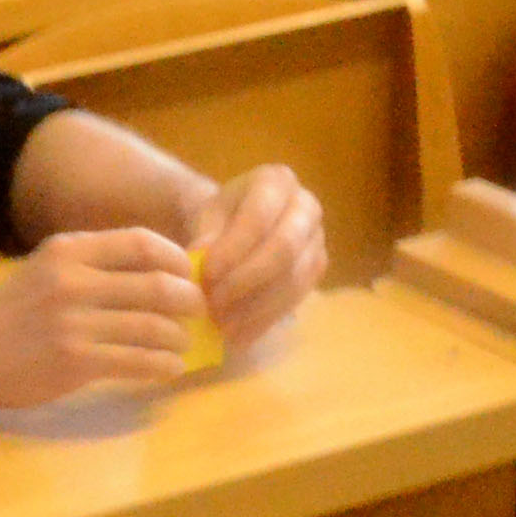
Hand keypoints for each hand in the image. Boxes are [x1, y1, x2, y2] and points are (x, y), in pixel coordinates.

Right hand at [0, 229, 205, 405]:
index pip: (142, 243)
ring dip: (179, 337)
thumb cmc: (15, 310)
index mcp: (69, 249)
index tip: (189, 276)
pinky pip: (138, 361)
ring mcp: (74, 322)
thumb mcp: (50, 268)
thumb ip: (97, 264)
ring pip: (153, 326)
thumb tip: (165, 272)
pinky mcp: (75, 361)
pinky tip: (170, 367)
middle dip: (190, 301)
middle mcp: (73, 280)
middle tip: (199, 312)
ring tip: (183, 344)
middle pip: (157, 285)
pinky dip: (164, 365)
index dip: (177, 260)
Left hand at [186, 169, 327, 349]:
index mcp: (277, 181)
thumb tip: (197, 259)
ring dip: (255, 307)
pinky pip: (296, 299)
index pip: (259, 217)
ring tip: (222, 325)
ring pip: (294, 279)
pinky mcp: (318, 269)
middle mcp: (306, 206)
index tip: (205, 275)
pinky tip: (239, 335)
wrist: (241, 224)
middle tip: (214, 305)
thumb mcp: (208, 217)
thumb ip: (205, 234)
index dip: (234, 248)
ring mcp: (318, 239)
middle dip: (246, 281)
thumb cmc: (222, 217)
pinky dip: (265, 320)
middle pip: (284, 249)